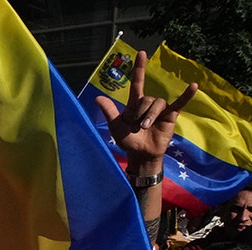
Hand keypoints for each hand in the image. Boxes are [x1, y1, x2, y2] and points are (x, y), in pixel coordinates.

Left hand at [95, 50, 196, 167]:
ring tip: (145, 128)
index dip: (139, 68)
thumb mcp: (115, 126)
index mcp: (134, 104)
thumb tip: (97, 97)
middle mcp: (148, 104)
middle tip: (137, 127)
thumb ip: (109, 111)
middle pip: (147, 98)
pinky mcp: (170, 116)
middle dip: (141, 113)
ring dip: (150, 116)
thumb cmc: (127, 140)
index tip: (142, 53)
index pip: (137, 82)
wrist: (140, 154)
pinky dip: (186, 95)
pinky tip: (194, 86)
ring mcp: (160, 109)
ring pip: (157, 103)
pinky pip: (179, 103)